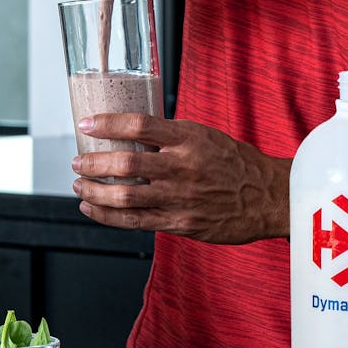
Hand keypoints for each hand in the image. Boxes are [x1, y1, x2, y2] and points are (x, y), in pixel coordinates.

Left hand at [70, 114, 290, 244]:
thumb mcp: (206, 136)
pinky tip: (92, 209)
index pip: (140, 125)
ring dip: (94, 191)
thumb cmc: (236, 164)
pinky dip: (107, 216)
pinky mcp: (181, 224)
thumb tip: (131, 131)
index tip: (87, 123)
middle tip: (78, 161)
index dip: (108, 123)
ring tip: (80, 185)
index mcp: (190, 139)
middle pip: (126, 164)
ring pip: (125, 196)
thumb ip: (171, 135)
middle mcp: (183, 168)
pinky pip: (135, 222)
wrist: (268, 197)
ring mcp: (181, 198)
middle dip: (93, 162)